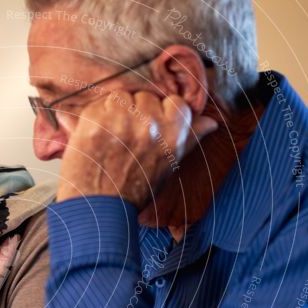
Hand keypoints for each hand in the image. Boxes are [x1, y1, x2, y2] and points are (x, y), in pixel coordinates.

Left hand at [57, 91, 218, 207]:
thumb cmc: (136, 190)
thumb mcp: (169, 166)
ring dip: (115, 112)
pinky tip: (96, 138)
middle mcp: (151, 125)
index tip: (150, 128)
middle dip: (136, 113)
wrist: (101, 209)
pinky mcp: (96, 122)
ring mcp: (122, 122)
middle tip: (126, 139)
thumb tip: (212, 122)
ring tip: (111, 138)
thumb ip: (189, 139)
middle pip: (145, 97)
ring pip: (122, 97)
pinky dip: (95, 118)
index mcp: (174, 134)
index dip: (161, 113)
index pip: (175, 103)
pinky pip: (98, 105)